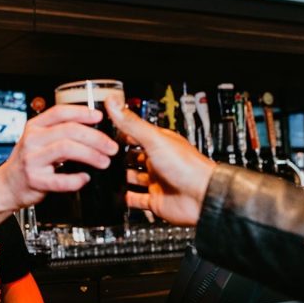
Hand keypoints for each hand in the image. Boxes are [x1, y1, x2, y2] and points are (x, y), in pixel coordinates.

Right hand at [0, 105, 118, 209]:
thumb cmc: (29, 161)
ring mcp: (32, 159)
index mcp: (35, 126)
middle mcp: (32, 140)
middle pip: (69, 130)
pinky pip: (61, 179)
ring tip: (104, 161)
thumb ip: (60, 132)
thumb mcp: (39, 139)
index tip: (99, 117)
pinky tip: (85, 178)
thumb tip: (94, 127)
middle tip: (110, 146)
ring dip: (90, 155)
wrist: (7, 186)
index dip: (82, 112)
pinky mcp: (34, 180)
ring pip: (66, 149)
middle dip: (95, 138)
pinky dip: (77, 179)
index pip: (60, 112)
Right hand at [105, 95, 212, 225]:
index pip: (136, 134)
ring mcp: (156, 181)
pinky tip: (116, 195)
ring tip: (104, 173)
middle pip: (133, 157)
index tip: (103, 131)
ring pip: (133, 177)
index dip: (120, 132)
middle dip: (118, 156)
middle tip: (101, 155)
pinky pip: (136, 199)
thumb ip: (131, 123)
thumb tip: (114, 102)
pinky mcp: (156, 200)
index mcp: (160, 143)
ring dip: (120, 177)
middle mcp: (158, 161)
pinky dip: (125, 198)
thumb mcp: (154, 139)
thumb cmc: (188, 166)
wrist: (202, 197)